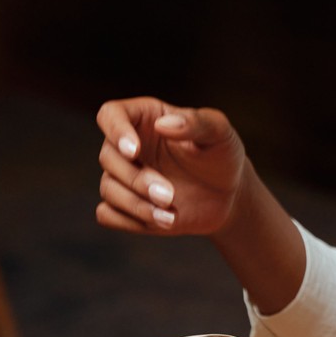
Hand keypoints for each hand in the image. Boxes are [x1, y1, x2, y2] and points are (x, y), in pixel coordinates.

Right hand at [96, 98, 249, 236]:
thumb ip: (197, 122)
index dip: (116, 131)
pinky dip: (129, 221)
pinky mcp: (124, 206)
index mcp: (146, 118)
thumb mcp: (220, 132)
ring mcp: (123, 176)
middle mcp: (127, 146)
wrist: (228, 194)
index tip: (134, 151)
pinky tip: (161, 221)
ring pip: (108, 189)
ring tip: (170, 216)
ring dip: (136, 205)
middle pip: (108, 157)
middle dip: (137, 179)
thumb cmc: (221, 155)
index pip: (111, 114)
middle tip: (170, 195)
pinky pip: (107, 215)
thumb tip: (163, 123)